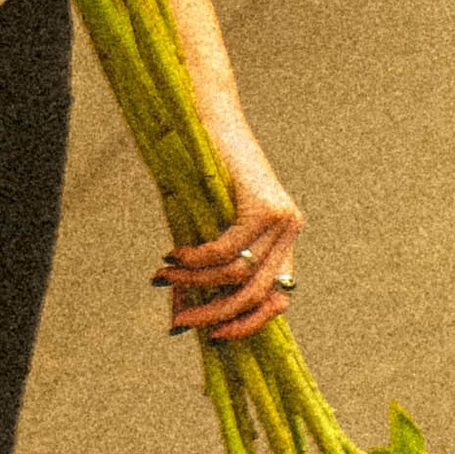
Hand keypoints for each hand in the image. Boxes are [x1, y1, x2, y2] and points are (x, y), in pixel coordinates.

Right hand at [152, 101, 304, 341]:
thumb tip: (179, 320)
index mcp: (285, 238)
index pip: (279, 298)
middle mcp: (290, 230)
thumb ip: (204, 269)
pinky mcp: (263, 205)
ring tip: (164, 278)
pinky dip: (197, 259)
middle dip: (217, 314)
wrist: (207, 118)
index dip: (250, 323)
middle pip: (258, 293)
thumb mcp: (207, 226)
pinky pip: (228, 249)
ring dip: (196, 282)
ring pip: (240, 274)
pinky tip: (173, 257)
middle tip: (180, 322)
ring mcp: (281, 217)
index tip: (216, 336)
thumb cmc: (203, 171)